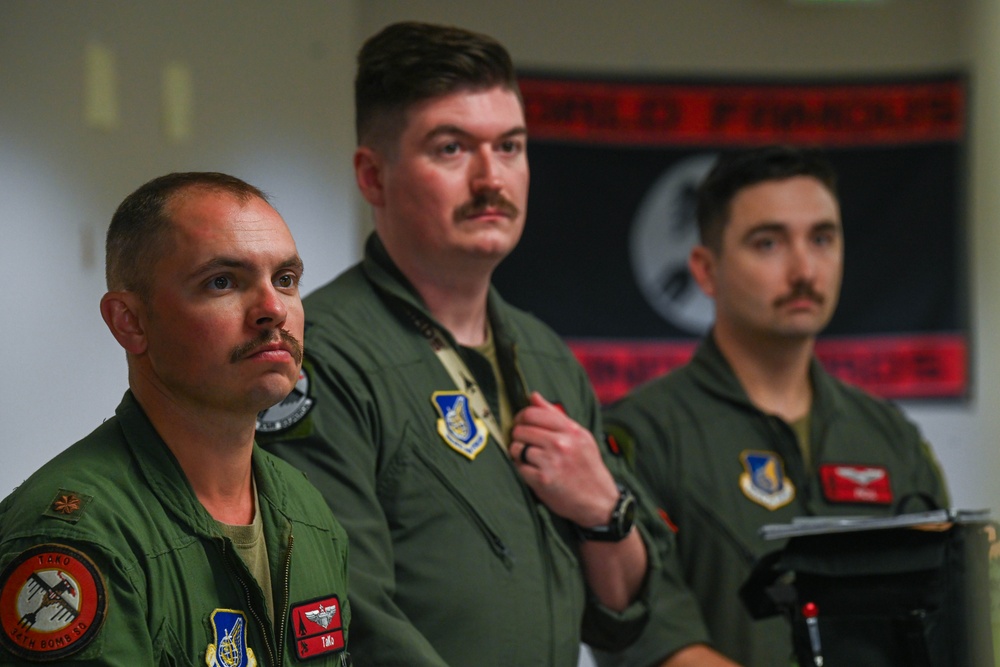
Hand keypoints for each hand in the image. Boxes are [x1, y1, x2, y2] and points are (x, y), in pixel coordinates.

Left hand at [509, 392, 617, 525]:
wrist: (599, 501)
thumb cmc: (587, 467)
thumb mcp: (579, 437)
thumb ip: (555, 416)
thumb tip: (533, 396)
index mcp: (571, 430)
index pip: (533, 413)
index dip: (521, 417)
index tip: (521, 423)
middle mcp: (561, 444)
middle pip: (521, 429)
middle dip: (518, 436)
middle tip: (524, 443)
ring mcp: (551, 462)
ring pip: (517, 447)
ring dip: (518, 453)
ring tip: (528, 458)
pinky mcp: (542, 480)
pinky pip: (518, 466)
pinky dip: (521, 468)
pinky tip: (531, 470)